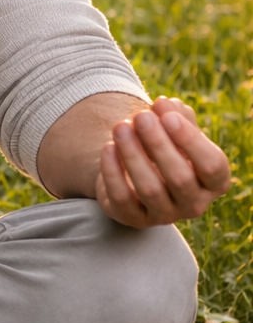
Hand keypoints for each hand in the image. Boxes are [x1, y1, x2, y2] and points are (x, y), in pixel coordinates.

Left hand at [96, 96, 229, 227]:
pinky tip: (108, 147)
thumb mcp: (174, 128)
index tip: (168, 115)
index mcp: (214, 182)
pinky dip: (113, 172)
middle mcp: (194, 204)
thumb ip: (174, 114)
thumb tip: (165, 104)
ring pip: (150, 189)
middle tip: (141, 116)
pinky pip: (122, 198)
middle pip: (180, 178)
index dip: (190, 140)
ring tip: (120, 127)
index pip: (212, 166)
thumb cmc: (164, 145)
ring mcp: (163, 215)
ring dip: (133, 154)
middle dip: (158, 143)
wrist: (136, 170)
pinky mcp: (133, 218)